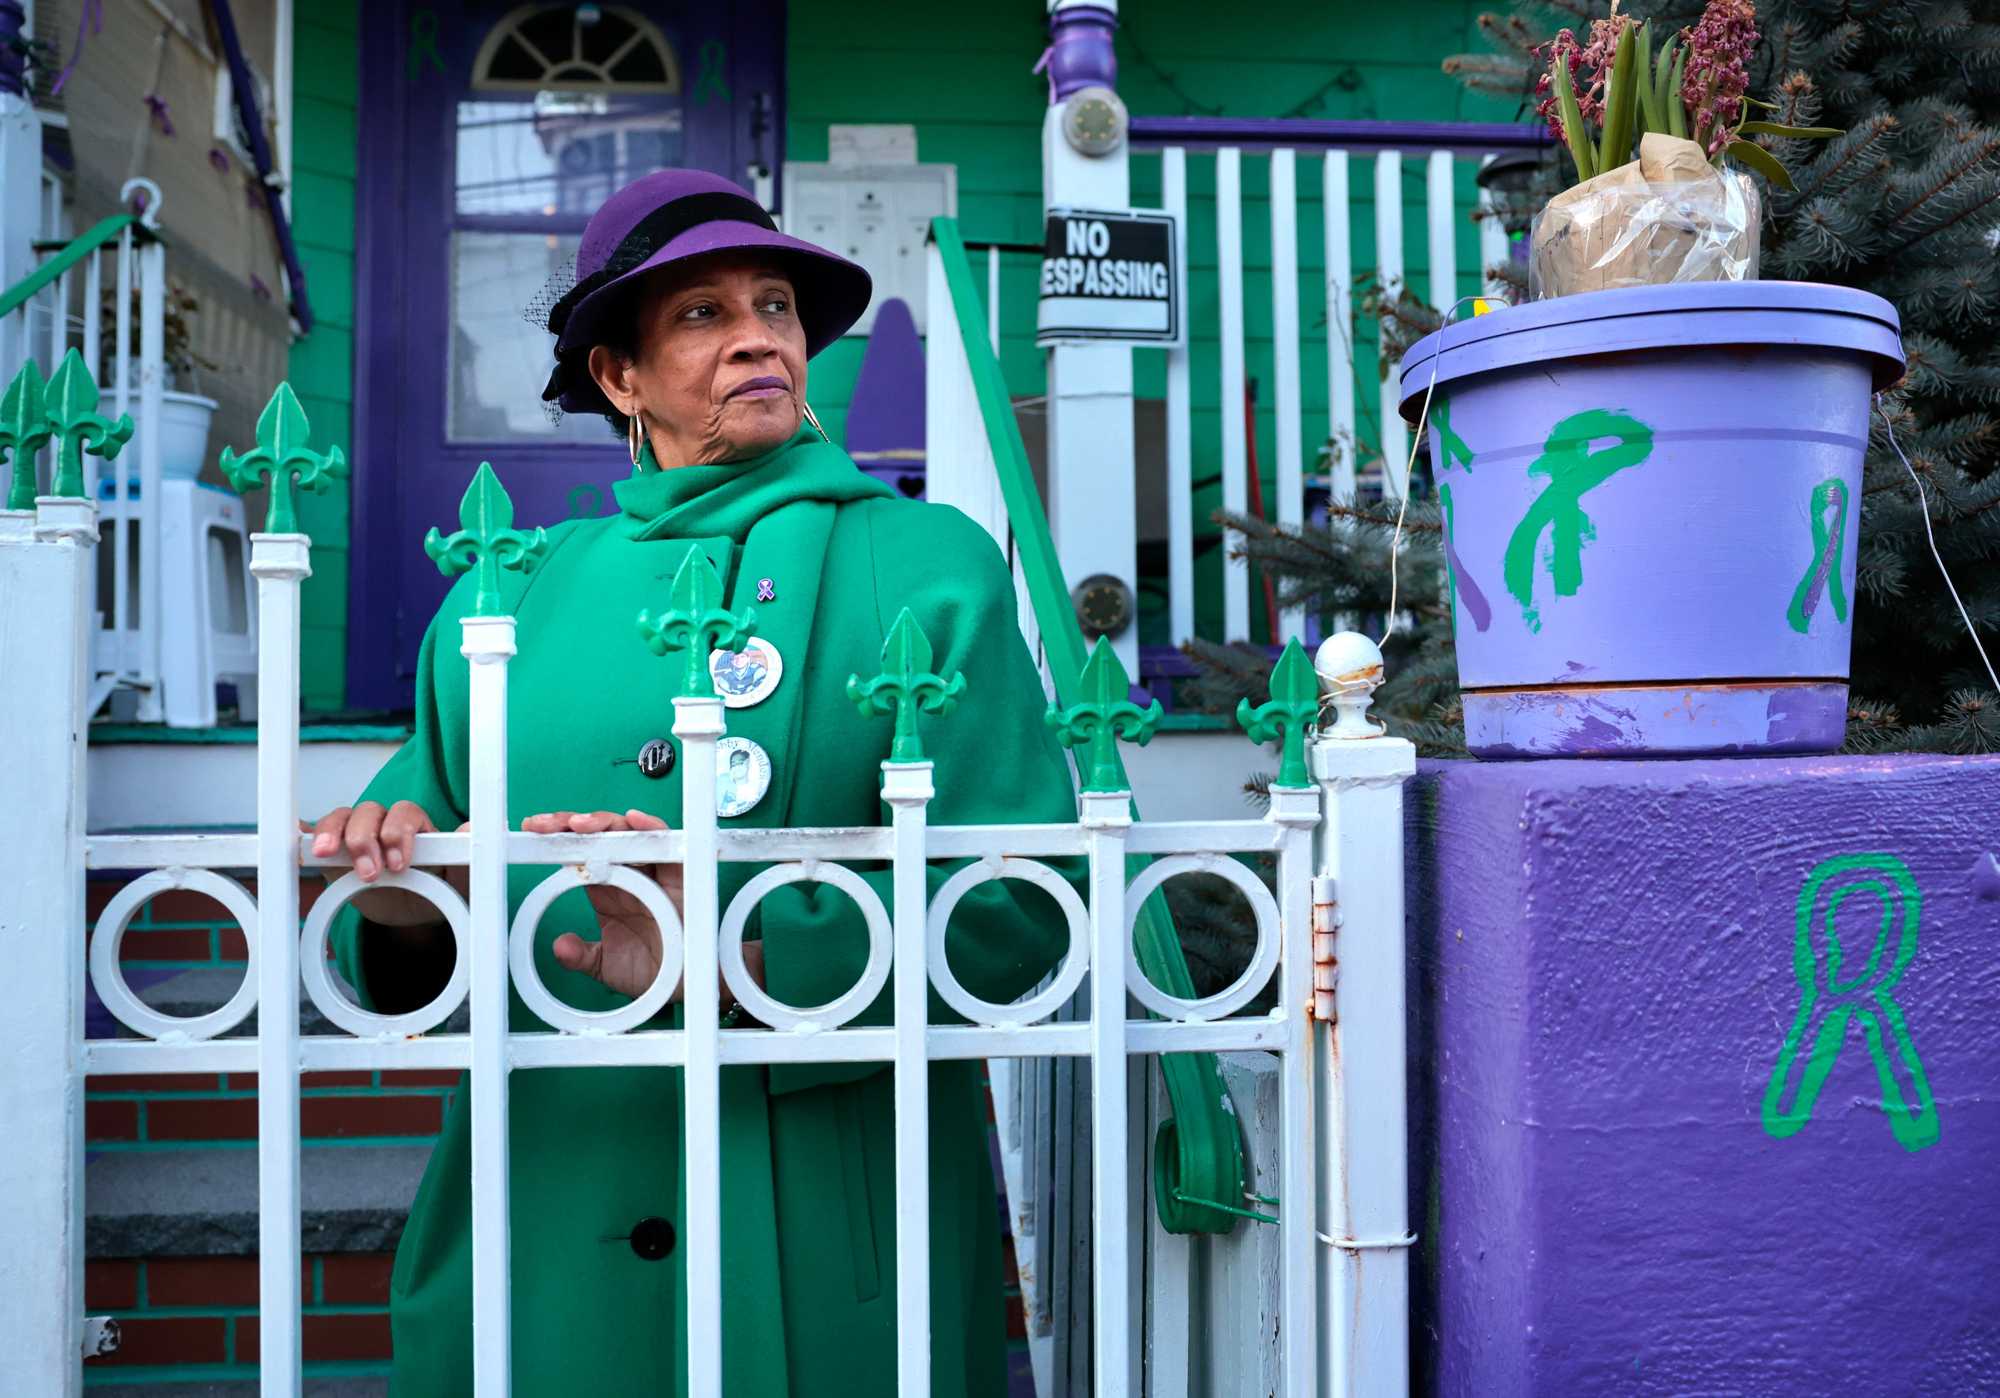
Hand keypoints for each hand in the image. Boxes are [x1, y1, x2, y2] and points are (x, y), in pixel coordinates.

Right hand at [305, 801, 467, 926]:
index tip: (399, 865)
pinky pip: (316, 833)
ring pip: (341, 818)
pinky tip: (298, 839)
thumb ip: (467, 860)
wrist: (412, 914)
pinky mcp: (333, 852)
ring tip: (325, 855)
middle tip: (369, 874)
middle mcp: (383, 823)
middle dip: (365, 840)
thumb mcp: (456, 884)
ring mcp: (356, 835)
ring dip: (332, 834)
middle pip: (368, 811)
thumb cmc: (438, 891)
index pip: (404, 812)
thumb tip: (471, 828)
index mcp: (416, 825)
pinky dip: (305, 832)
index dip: (398, 833)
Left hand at [520, 809, 762, 1008]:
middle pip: (597, 835)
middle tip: (542, 826)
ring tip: (578, 824)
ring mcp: (653, 870)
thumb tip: (559, 946)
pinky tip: (632, 819)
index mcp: (606, 889)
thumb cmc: (654, 971)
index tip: (529, 833)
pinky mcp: (680, 872)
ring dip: (602, 823)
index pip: (577, 854)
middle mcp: (628, 873)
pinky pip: (667, 841)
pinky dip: (651, 827)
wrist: (688, 985)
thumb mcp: (606, 967)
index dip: (554, 841)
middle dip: (567, 824)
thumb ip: (582, 957)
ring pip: (626, 831)